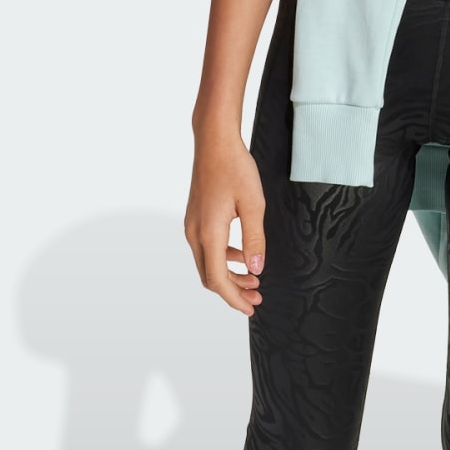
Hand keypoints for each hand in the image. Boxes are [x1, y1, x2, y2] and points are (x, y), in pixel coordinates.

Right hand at [185, 134, 265, 314]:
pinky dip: (224, 259)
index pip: (218, 279)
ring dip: (229, 275)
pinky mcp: (195, 218)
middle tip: (257, 297)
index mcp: (208, 233)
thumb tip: (256, 270)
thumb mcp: (254, 205)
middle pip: (210, 276)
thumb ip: (255, 240)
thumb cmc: (235, 168)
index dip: (234, 298)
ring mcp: (192, 225)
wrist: (214, 142)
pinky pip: (207, 248)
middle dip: (233, 291)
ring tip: (254, 280)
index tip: (251, 308)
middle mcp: (195, 233)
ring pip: (208, 263)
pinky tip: (243, 255)